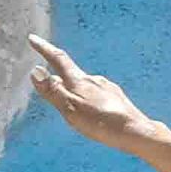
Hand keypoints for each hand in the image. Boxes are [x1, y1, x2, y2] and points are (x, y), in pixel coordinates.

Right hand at [26, 33, 161, 154]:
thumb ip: (53, 91)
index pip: (59, 59)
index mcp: (80, 81)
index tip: (33, 39)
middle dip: (59, 76)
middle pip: (72, 74)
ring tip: (70, 100)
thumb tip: (36, 71)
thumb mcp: (71, 108)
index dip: (45, 49)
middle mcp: (96, 80)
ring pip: (86, 86)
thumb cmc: (102, 123)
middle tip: (48, 79)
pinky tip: (93, 111)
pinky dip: (90, 99)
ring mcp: (109, 90)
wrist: (137, 132)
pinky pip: (98, 96)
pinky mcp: (119, 101)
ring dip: (75, 89)